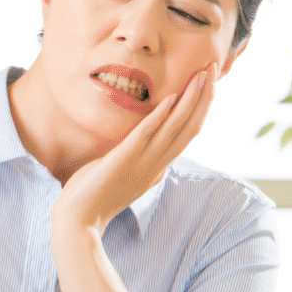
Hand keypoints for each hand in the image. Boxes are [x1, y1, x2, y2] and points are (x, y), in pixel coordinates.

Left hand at [55, 62, 217, 233]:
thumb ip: (141, 167)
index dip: (200, 108)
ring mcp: (142, 164)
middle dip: (204, 97)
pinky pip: (145, 136)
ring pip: (175, 129)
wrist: (78, 222)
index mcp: (157, 167)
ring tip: (202, 76)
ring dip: (191, 101)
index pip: (187, 134)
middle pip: (189, 128)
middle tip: (214, 69)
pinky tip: (171, 99)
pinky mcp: (123, 161)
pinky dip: (160, 117)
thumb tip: (154, 164)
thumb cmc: (95, 199)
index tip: (207, 84)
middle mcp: (156, 165)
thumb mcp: (126, 179)